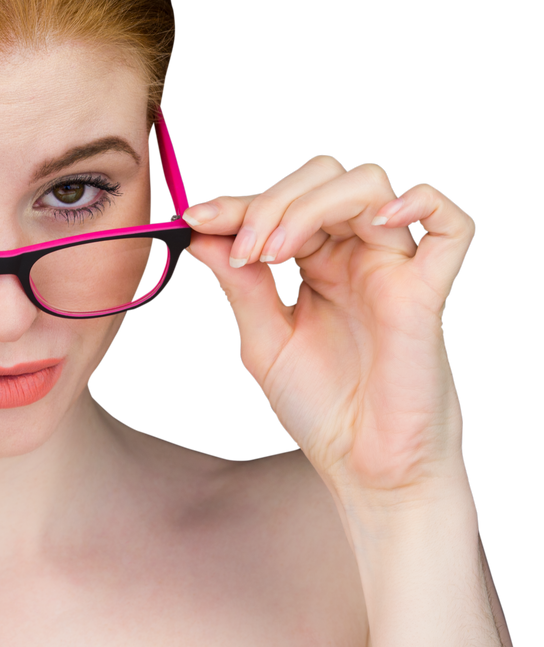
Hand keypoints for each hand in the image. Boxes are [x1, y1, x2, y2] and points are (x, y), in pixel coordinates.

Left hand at [181, 154, 475, 502]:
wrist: (364, 468)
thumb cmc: (321, 409)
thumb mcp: (264, 340)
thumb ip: (239, 285)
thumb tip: (201, 233)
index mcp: (315, 262)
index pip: (280, 202)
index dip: (236, 203)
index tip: (194, 218)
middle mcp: (354, 254)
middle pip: (323, 177)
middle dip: (271, 201)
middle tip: (244, 249)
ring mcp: (393, 267)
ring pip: (368, 184)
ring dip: (311, 206)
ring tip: (275, 252)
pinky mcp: (427, 291)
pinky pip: (452, 225)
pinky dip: (421, 203)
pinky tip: (378, 219)